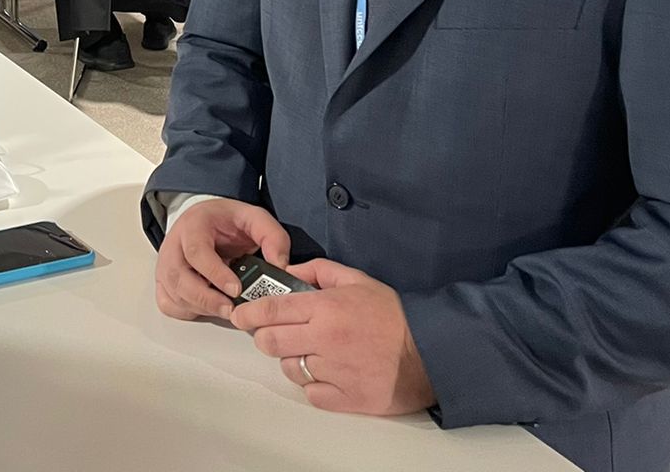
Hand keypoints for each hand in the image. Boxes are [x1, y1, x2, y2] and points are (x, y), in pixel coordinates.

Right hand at [153, 197, 289, 321]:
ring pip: (174, 294)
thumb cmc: (227, 221)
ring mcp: (166, 265)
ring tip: (226, 308)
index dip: (214, 273)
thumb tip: (281, 266)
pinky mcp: (164, 281)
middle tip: (231, 309)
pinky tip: (207, 307)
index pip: (196, 251)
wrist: (207, 219)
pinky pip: (168, 304)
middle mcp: (174, 245)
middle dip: (206, 299)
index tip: (235, 288)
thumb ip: (273, 237)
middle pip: (179, 277)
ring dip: (200, 307)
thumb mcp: (254, 218)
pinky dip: (187, 311)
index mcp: (194, 225)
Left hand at [231, 258, 436, 416]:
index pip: (272, 310)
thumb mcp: (358, 280)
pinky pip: (312, 394)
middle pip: (270, 343)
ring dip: (293, 360)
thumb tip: (290, 270)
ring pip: (290, 369)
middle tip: (274, 334)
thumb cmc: (393, 315)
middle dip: (265, 337)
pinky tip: (329, 373)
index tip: (239, 314)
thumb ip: (321, 271)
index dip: (249, 313)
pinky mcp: (346, 399)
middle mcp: (325, 340)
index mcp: (326, 309)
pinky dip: (315, 385)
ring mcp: (335, 372)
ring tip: (311, 353)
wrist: (430, 353)